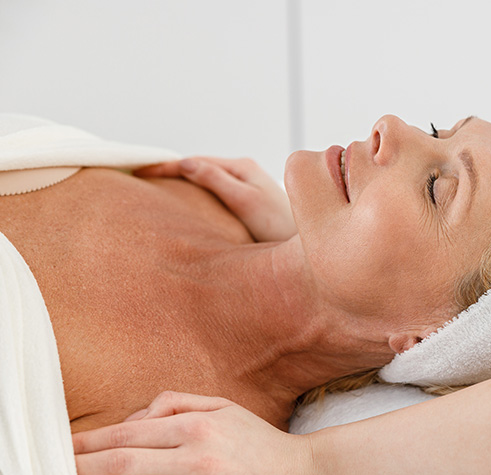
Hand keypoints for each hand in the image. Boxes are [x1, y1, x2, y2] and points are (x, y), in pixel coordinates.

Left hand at [72, 392, 314, 474]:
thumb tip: (136, 417)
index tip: (67, 448)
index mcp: (199, 426)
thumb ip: (177, 402)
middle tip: (59, 472)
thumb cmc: (258, 440)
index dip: (93, 441)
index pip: (131, 433)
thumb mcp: (223, 406)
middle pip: (125, 464)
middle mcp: (199, 458)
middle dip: (85, 468)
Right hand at [134, 157, 296, 241]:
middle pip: (195, 169)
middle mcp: (243, 172)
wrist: (310, 248)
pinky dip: (191, 197)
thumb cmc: (280, 227)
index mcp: (241, 167)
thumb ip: (217, 181)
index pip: (192, 162)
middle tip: (131, 181)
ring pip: (203, 182)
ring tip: (147, 192)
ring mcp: (244, 187)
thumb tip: (185, 163)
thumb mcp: (245, 202)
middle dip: (165, 173)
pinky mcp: (246, 204)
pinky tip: (178, 209)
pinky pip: (211, 195)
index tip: (135, 174)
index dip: (162, 167)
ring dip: (178, 184)